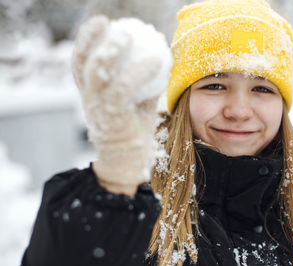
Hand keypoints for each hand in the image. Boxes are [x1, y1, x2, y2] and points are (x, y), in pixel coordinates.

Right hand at [71, 15, 170, 191]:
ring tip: (128, 35)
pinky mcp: (114, 116)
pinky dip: (139, 71)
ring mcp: (100, 107)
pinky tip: (155, 60)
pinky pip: (124, 88)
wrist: (128, 162)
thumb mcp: (135, 103)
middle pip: (83, 63)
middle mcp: (90, 98)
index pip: (81, 63)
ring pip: (98, 73)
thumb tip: (158, 61)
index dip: (86, 40)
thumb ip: (141, 84)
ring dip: (111, 51)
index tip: (101, 23)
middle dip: (91, 39)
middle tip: (110, 23)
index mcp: (91, 93)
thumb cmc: (133, 130)